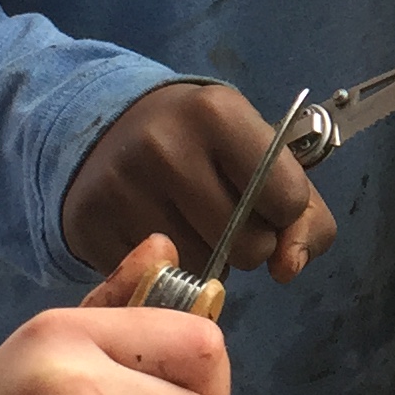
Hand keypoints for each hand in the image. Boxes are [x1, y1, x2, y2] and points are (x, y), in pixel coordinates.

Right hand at [61, 82, 335, 284]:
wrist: (111, 128)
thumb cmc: (203, 144)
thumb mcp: (260, 151)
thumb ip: (305, 213)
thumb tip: (288, 269)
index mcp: (218, 112)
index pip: (289, 199)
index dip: (286, 210)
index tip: (265, 196)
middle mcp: (165, 145)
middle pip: (249, 246)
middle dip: (250, 242)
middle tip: (224, 212)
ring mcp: (122, 187)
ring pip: (205, 271)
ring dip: (210, 260)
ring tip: (189, 220)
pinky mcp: (90, 225)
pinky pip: (158, 281)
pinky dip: (169, 270)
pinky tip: (158, 232)